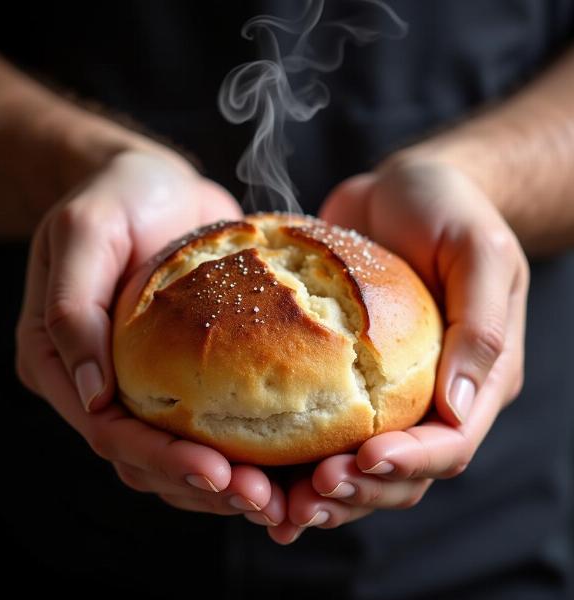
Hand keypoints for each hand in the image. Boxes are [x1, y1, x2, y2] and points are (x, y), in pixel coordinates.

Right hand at [16, 150, 284, 524]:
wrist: (156, 183)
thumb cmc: (116, 196)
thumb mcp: (86, 230)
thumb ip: (72, 306)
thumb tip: (90, 387)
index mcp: (61, 360)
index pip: (108, 432)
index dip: (160, 459)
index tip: (218, 473)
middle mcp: (99, 383)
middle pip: (145, 459)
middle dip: (201, 485)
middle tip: (261, 499)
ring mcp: (142, 383)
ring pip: (177, 456)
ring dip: (226, 484)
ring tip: (278, 499)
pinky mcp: (183, 374)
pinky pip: (209, 426)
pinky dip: (242, 452)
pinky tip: (283, 466)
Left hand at [267, 154, 528, 543]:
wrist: (404, 188)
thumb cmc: (449, 208)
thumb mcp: (478, 252)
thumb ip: (481, 326)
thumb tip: (460, 407)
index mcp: (476, 377)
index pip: (450, 443)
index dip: (409, 462)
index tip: (361, 461)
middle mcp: (433, 395)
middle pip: (401, 471)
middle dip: (358, 491)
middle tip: (307, 496)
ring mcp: (388, 391)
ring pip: (359, 465)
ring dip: (323, 492)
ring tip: (277, 505)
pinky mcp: (347, 377)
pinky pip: (324, 429)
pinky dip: (296, 460)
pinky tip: (261, 475)